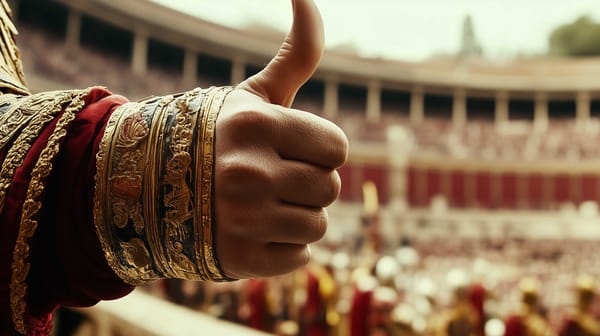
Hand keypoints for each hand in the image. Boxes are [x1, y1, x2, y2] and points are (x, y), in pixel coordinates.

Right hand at [214, 0, 347, 278]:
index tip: (293, 150)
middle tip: (273, 179)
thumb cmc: (218, 136)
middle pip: (330, 188)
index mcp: (257, 126)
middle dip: (309, 183)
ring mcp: (242, 220)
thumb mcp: (254, 95)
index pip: (337, 148)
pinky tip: (256, 231)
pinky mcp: (239, 259)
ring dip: (299, 216)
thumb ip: (296, 53)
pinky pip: (300, 257)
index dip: (320, 150)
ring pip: (319, 226)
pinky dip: (285, 247)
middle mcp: (248, 173)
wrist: (154, 188)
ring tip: (264, 205)